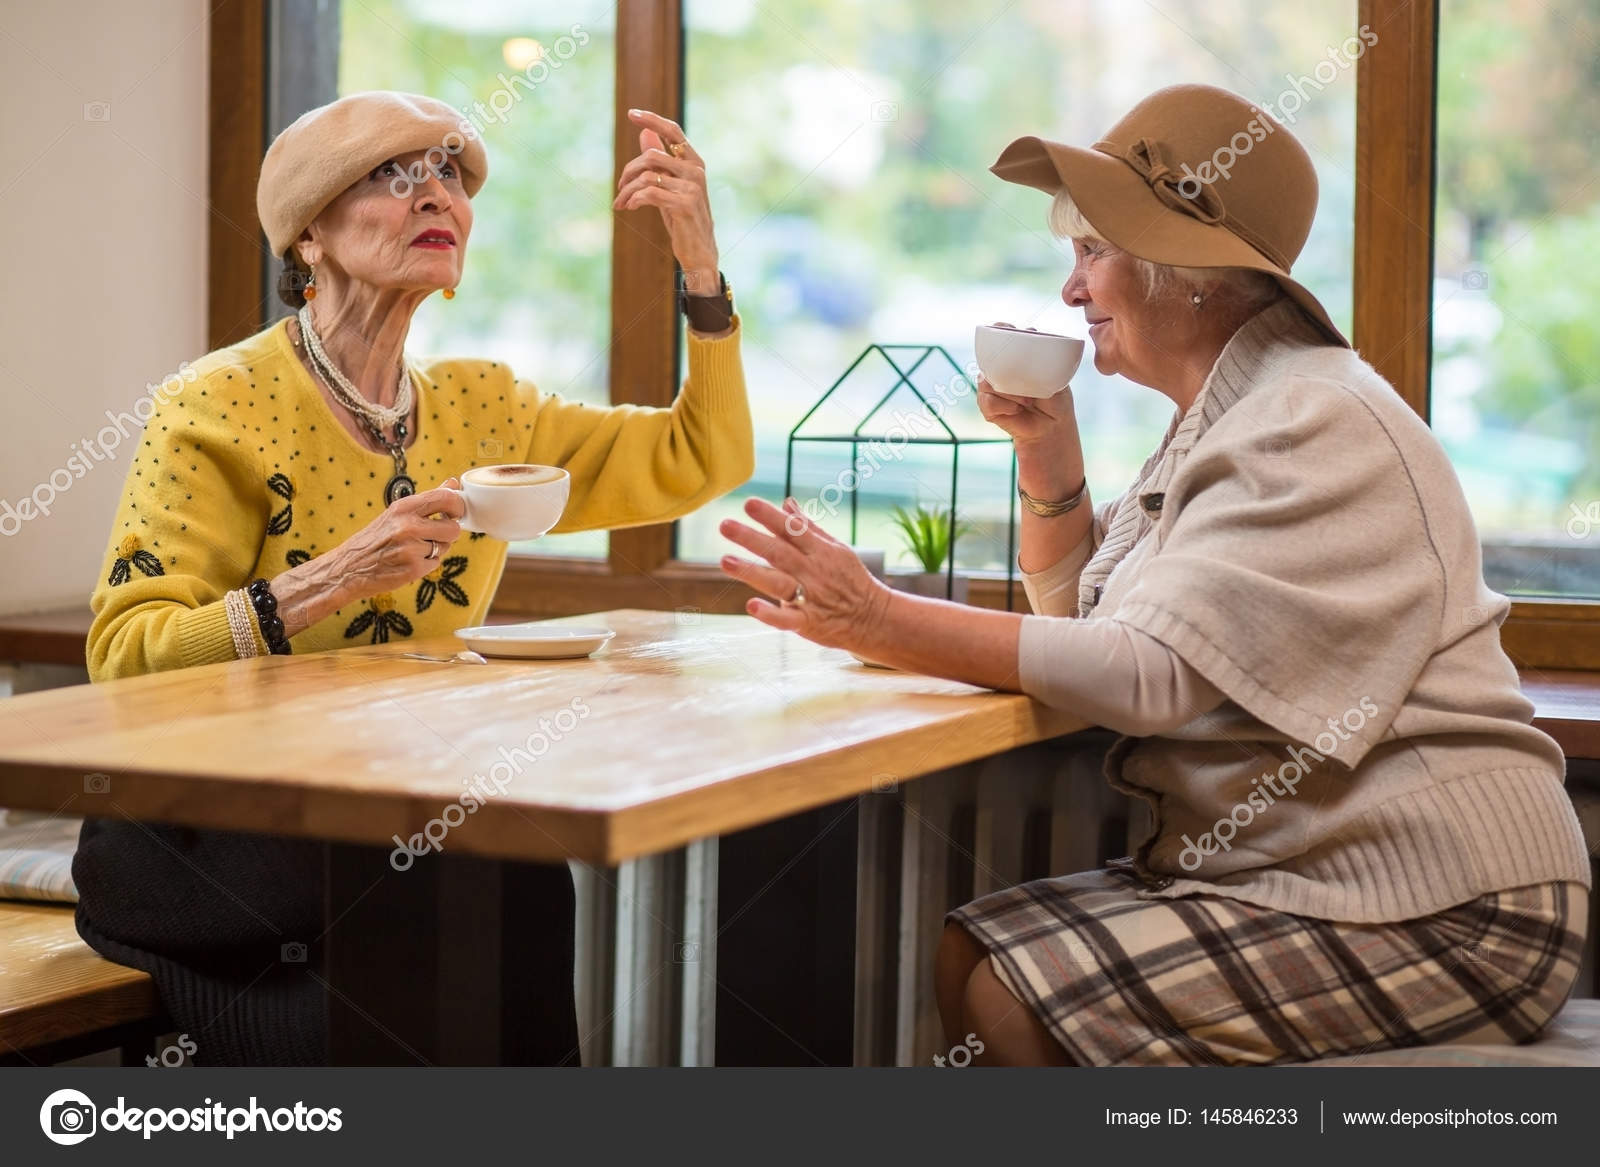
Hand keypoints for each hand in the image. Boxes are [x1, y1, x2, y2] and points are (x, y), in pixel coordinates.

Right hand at [272, 479, 464, 636]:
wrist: (348, 568)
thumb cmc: (374, 538)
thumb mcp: (397, 512)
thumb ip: (428, 499)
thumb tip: (452, 482)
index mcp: (404, 507)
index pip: (447, 498)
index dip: (458, 506)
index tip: (455, 513)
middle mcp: (408, 525)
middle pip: (453, 528)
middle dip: (449, 533)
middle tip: (435, 535)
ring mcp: (411, 548)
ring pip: (446, 547)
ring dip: (436, 549)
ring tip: (414, 549)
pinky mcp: (413, 569)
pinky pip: (436, 564)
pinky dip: (426, 564)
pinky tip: (408, 562)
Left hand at [613, 109, 718, 292]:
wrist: (699, 252)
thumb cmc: (683, 219)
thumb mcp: (669, 186)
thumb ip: (659, 162)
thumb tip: (644, 134)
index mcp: (694, 163)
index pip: (673, 131)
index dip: (652, 120)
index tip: (631, 114)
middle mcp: (696, 171)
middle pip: (652, 154)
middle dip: (629, 170)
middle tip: (619, 187)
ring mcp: (692, 187)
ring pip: (647, 175)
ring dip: (627, 189)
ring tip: (621, 202)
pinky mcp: (684, 204)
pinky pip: (649, 193)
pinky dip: (634, 199)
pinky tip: (628, 208)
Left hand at [719, 498, 892, 649]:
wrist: (873, 617)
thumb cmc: (850, 579)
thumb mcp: (835, 548)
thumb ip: (807, 527)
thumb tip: (787, 502)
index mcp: (820, 550)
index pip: (792, 529)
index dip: (770, 516)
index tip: (748, 503)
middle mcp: (813, 571)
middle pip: (779, 552)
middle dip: (751, 538)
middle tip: (724, 525)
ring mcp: (811, 597)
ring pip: (778, 582)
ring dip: (752, 572)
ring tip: (725, 561)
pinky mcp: (809, 622)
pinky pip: (788, 618)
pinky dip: (771, 614)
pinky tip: (751, 606)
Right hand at [975, 323, 1079, 449]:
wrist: (1052, 427)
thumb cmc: (1055, 399)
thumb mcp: (1055, 373)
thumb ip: (1042, 355)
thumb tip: (1029, 330)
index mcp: (1014, 357)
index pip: (999, 335)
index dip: (998, 330)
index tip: (1004, 328)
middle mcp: (998, 369)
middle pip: (988, 358)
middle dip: (1004, 367)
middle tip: (1024, 381)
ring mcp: (990, 387)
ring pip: (988, 381)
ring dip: (1011, 392)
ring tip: (1029, 400)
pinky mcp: (987, 407)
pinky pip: (989, 401)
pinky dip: (1006, 406)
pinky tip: (1017, 410)